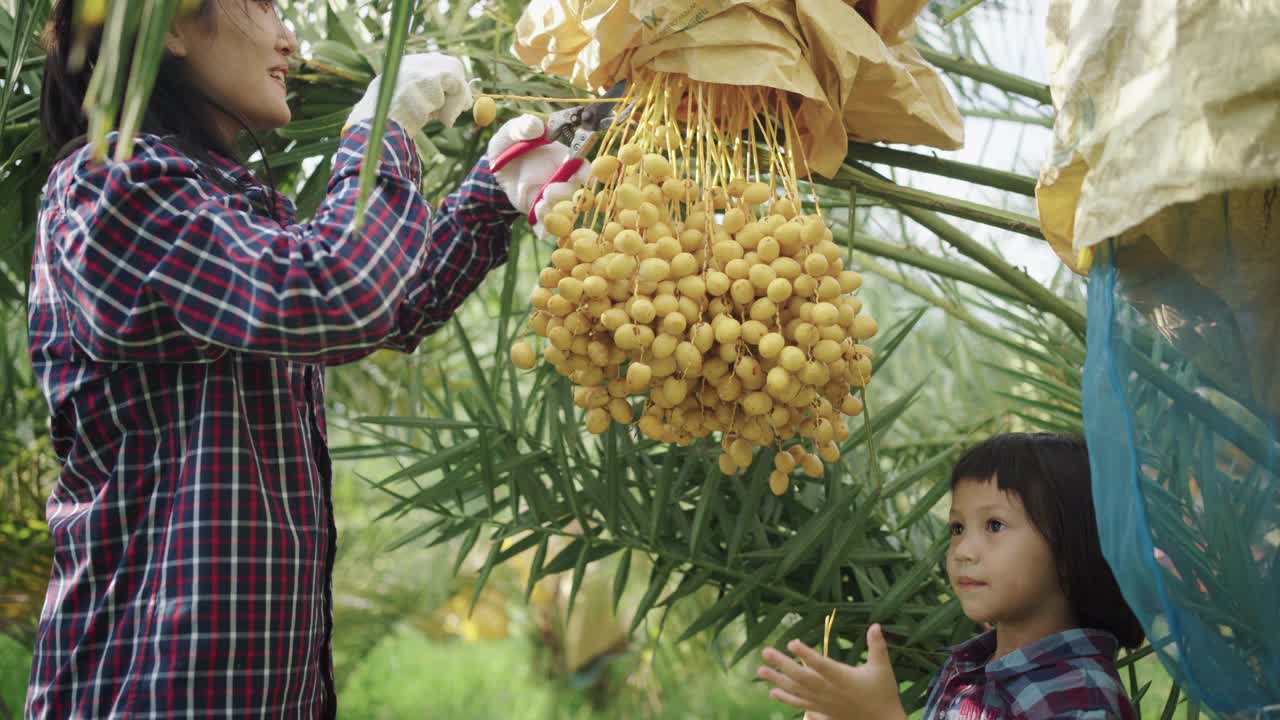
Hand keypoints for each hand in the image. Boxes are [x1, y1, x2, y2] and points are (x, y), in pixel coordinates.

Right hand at [346, 53, 472, 134]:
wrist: (375, 130)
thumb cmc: (388, 127)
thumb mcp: (406, 108)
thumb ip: (427, 101)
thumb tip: (453, 106)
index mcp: (402, 68)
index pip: (435, 66)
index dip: (450, 83)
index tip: (459, 101)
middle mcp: (410, 63)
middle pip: (449, 64)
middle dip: (460, 86)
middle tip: (466, 106)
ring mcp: (418, 69)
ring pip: (454, 74)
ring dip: (457, 100)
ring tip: (446, 120)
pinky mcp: (428, 78)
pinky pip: (456, 86)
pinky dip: (455, 106)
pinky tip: (445, 121)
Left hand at [485, 115, 589, 237]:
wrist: (493, 167)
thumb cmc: (509, 144)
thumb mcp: (511, 131)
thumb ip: (522, 126)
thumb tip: (534, 126)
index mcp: (562, 158)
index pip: (581, 166)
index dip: (586, 172)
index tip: (585, 176)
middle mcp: (561, 180)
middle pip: (573, 192)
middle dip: (565, 195)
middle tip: (548, 191)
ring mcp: (550, 198)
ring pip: (561, 211)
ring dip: (554, 213)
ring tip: (538, 208)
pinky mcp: (538, 212)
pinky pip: (546, 226)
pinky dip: (545, 231)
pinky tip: (540, 231)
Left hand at [757, 624, 906, 719]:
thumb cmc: (883, 693)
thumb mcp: (882, 668)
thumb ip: (877, 647)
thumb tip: (875, 625)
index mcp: (843, 678)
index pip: (821, 664)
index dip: (806, 654)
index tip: (791, 642)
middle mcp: (829, 691)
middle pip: (802, 677)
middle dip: (782, 664)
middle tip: (765, 652)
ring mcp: (824, 703)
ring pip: (797, 691)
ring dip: (777, 680)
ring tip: (760, 671)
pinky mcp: (822, 712)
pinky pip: (801, 705)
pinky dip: (786, 698)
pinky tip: (773, 692)